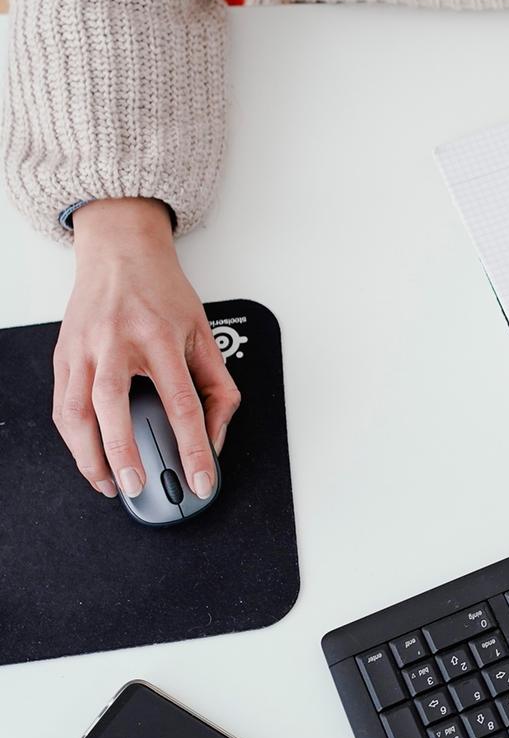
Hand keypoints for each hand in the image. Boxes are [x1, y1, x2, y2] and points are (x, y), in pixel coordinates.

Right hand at [54, 198, 240, 498]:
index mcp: (159, 336)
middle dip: (124, 454)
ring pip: (76, 411)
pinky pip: (62, 405)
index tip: (202, 479)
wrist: (120, 251)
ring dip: (89, 455)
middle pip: (115, 406)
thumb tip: (216, 436)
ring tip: (109, 483)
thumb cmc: (162, 292)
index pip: (182, 404)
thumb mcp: (204, 333)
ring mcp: (83, 348)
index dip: (194, 449)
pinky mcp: (63, 354)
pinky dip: (73, 438)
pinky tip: (88, 456)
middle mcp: (117, 341)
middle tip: (137, 486)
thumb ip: (218, 387)